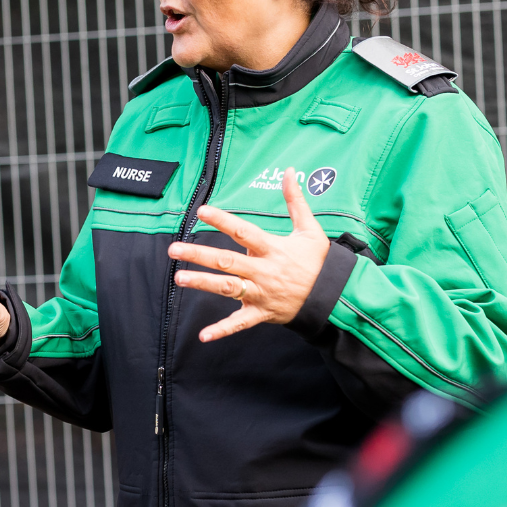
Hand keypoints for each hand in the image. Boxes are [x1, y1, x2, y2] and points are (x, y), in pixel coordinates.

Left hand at [169, 168, 330, 342]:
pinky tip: (204, 335)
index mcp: (273, 249)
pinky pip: (240, 323)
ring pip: (228, 288)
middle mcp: (264, 271)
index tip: (201, 211)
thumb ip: (295, 201)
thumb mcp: (309, 229)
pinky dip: (222, 330)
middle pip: (227, 261)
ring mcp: (261, 293)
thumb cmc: (318, 261)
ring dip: (203, 283)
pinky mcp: (262, 313)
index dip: (223, 220)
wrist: (333, 296)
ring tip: (179, 278)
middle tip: (174, 249)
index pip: (243, 232)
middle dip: (199, 254)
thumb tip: (290, 171)